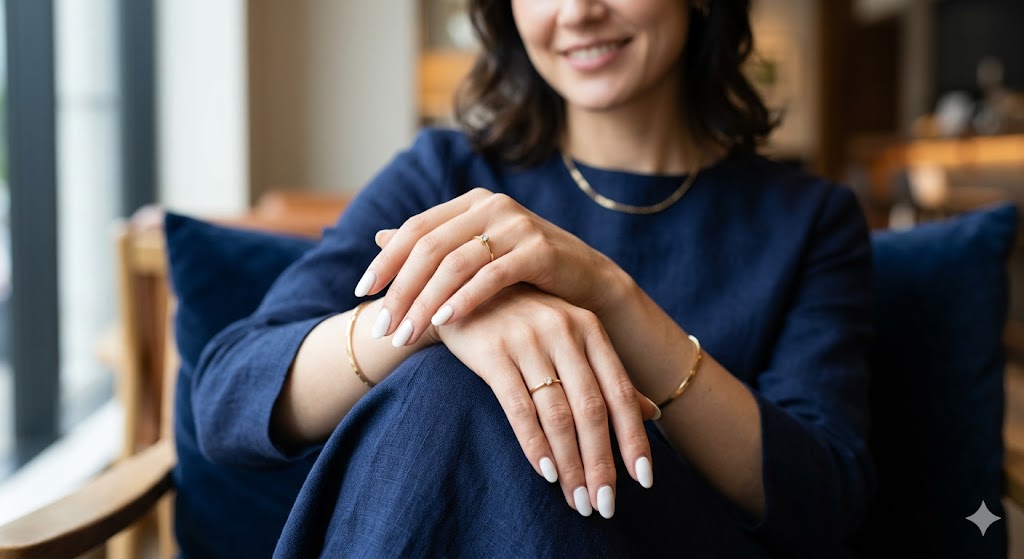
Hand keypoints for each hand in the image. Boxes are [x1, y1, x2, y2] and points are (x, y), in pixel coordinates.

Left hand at [353, 188, 626, 346]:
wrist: (587, 282)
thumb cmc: (525, 273)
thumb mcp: (477, 253)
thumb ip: (433, 244)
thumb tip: (378, 237)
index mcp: (471, 203)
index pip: (416, 228)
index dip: (385, 260)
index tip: (361, 293)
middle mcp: (491, 206)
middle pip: (429, 247)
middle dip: (400, 289)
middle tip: (382, 327)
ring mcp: (516, 225)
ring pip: (455, 263)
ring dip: (425, 302)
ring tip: (406, 334)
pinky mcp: (539, 249)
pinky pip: (491, 276)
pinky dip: (464, 299)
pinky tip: (444, 323)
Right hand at [431, 284, 659, 517]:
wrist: (460, 291)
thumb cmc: (521, 320)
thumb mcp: (569, 337)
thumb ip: (607, 374)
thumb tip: (651, 414)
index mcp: (589, 328)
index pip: (620, 393)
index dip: (633, 438)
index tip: (643, 479)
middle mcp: (563, 331)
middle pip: (591, 410)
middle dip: (600, 463)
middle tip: (603, 505)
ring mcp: (527, 340)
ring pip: (558, 414)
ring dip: (570, 464)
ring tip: (576, 499)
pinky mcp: (492, 352)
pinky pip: (519, 408)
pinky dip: (535, 444)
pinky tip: (545, 472)